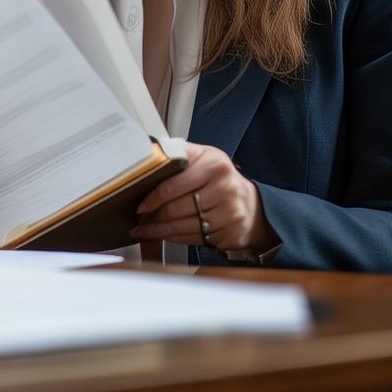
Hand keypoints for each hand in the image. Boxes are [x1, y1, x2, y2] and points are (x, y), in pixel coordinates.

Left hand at [128, 142, 278, 251]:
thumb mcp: (206, 157)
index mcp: (214, 163)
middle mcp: (223, 187)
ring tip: (144, 230)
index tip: (141, 205)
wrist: (251, 205)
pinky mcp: (228, 232)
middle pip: (175, 208)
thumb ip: (181, 153)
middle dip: (152, 217)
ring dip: (158, 230)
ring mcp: (227, 212)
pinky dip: (173, 238)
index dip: (152, 198)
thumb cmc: (221, 179)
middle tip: (140, 219)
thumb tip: (150, 154)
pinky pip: (191, 237)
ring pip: (181, 226)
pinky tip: (163, 235)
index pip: (173, 185)